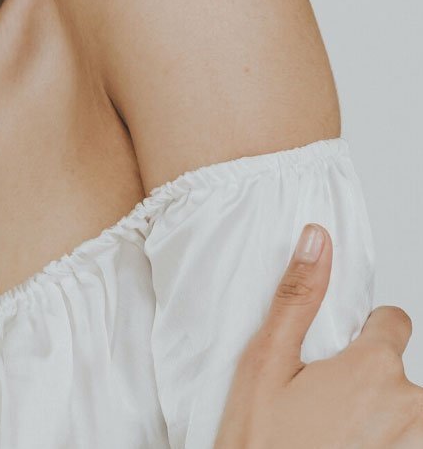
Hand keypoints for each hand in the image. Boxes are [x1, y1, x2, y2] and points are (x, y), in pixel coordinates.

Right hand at [214, 223, 422, 446]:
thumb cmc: (260, 447)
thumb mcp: (264, 365)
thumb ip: (297, 298)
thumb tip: (317, 239)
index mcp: (373, 368)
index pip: (393, 322)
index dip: (364, 337)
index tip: (337, 363)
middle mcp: (411, 406)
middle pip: (404, 378)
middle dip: (374, 391)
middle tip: (326, 419)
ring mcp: (417, 444)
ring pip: (411, 418)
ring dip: (386, 428)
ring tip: (337, 443)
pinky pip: (408, 443)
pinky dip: (385, 446)